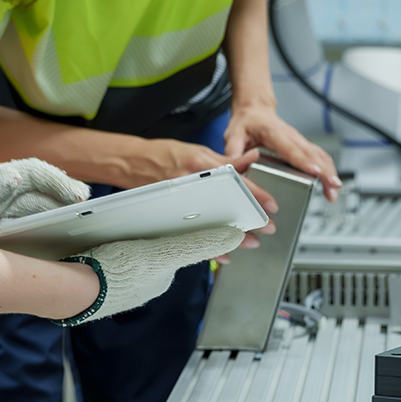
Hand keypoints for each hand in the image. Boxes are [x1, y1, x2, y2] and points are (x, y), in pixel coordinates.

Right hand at [60, 225, 245, 324]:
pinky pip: (108, 259)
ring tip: (111, 227)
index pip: (175, 247)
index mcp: (161, 277)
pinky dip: (105, 248)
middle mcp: (144, 284)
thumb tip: (236, 236)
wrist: (72, 290)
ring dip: (123, 240)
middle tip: (134, 217)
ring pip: (129, 253)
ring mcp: (120, 283)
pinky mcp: (97, 278)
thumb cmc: (117, 273)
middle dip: (147, 233)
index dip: (173, 229)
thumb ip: (199, 244)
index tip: (164, 214)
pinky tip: (96, 240)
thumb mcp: (164, 252)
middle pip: (152, 249)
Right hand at [130, 140, 276, 250]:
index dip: (256, 194)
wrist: (131, 162)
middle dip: (248, 218)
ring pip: (211, 221)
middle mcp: (191, 182)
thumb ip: (226, 159)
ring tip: (248, 241)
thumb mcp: (199, 150)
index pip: (235, 180)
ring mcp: (180, 200)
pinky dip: (207, 244)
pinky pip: (192, 233)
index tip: (270, 205)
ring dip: (231, 234)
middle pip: (225, 203)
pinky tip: (220, 251)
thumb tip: (250, 159)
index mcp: (200, 164)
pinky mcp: (170, 213)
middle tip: (265, 227)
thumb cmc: (163, 154)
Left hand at [224, 102, 343, 202]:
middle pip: (312, 153)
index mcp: (273, 132)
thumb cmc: (245, 123)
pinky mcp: (302, 146)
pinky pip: (319, 157)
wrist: (254, 111)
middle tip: (333, 187)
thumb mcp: (233, 134)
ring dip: (329, 171)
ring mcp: (298, 140)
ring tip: (333, 192)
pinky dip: (327, 170)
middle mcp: (290, 136)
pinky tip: (330, 185)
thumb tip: (233, 166)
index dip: (304, 161)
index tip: (314, 171)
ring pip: (319, 155)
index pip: (291, 148)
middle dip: (325, 170)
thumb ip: (233, 149)